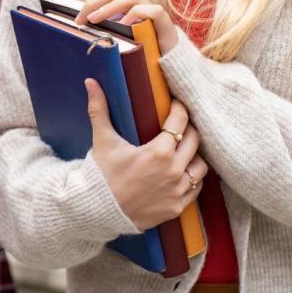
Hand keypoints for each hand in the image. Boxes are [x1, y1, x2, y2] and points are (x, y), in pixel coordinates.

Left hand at [76, 0, 180, 51]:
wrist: (170, 65)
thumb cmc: (142, 52)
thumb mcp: (121, 41)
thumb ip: (108, 32)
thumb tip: (83, 29)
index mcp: (130, 6)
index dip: (93, 1)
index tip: (78, 19)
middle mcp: (142, 4)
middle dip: (98, 0)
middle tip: (85, 17)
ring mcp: (153, 11)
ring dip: (111, 6)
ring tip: (96, 19)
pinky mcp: (165, 22)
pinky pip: (153, 10)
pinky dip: (136, 14)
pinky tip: (124, 24)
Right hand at [85, 80, 207, 229]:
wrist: (97, 210)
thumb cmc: (101, 173)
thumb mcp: (103, 140)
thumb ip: (99, 109)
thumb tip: (90, 82)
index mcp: (159, 152)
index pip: (180, 122)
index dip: (180, 109)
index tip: (177, 105)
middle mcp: (173, 171)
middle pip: (194, 141)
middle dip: (189, 130)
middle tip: (180, 126)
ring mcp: (177, 191)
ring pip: (201, 167)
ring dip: (194, 156)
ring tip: (184, 150)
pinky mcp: (176, 207)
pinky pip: (196, 189)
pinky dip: (192, 179)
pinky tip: (183, 173)